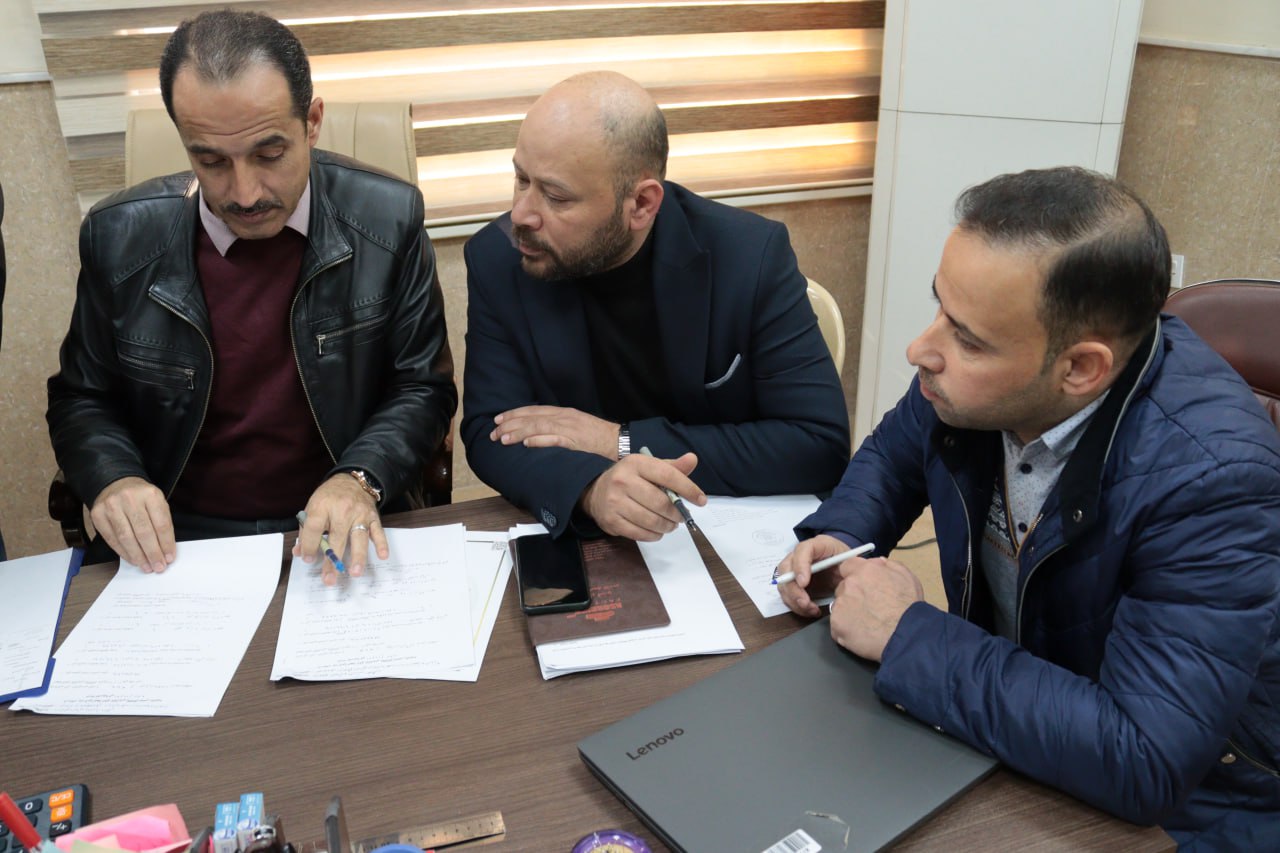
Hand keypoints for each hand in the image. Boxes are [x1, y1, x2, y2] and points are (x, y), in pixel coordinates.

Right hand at [90, 476, 175, 572]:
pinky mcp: (98, 515)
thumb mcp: (158, 502)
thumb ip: (162, 523)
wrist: (116, 483)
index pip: (161, 524)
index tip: (170, 558)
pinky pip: (112, 539)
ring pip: (126, 538)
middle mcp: (130, 498)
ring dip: (138, 556)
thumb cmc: (141, 497)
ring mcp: (111, 506)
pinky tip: (132, 559)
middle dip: (152, 553)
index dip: (166, 544)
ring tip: (146, 566)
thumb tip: (166, 551)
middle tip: (158, 567)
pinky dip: (123, 552)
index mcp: (150, 494)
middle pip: (143, 532)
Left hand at [293, 474, 386, 585]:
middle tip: (329, 579)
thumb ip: (306, 530)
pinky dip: (381, 544)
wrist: (353, 480)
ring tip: (355, 572)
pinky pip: (378, 532)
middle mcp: (342, 510)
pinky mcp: (373, 517)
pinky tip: (382, 556)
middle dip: (332, 560)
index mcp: (323, 506)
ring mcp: (360, 514)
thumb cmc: (330, 497)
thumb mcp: (313, 507)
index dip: (309, 545)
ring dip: (357, 556)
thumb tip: (301, 553)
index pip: (314, 528)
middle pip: (337, 537)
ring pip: (359, 537)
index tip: (307, 559)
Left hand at [490, 405, 618, 459]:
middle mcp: (565, 417)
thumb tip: (537, 433)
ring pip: (539, 427)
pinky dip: (540, 440)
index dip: (515, 414)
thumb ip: (558, 427)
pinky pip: (556, 440)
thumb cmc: (598, 439)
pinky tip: (527, 444)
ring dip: (519, 433)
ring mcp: (571, 429)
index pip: (534, 410)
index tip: (498, 419)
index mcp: (564, 413)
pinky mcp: (577, 442)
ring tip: (502, 439)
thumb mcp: (577, 427)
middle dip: (510, 424)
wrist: (621, 443)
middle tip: (493, 432)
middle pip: (532, 417)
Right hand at [580, 452, 704, 540]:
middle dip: (677, 513)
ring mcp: (614, 502)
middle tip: (682, 516)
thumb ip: (672, 467)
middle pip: (660, 503)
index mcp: (636, 463)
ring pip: (651, 521)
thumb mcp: (649, 467)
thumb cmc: (630, 478)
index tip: (701, 501)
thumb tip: (692, 459)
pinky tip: (657, 531)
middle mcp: (623, 480)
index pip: (668, 476)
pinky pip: (640, 533)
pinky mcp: (611, 521)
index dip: (688, 489)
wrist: (596, 491)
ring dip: (667, 526)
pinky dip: (654, 535)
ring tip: (671, 525)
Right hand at [775, 534, 851, 617]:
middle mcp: (800, 555)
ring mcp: (794, 569)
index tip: (804, 583)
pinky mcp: (794, 583)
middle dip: (793, 588)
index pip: (802, 550)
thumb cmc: (849, 564)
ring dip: (794, 600)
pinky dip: (797, 606)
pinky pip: (788, 595)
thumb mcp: (852, 562)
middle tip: (805, 602)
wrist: (846, 570)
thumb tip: (844, 577)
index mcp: (817, 545)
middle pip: (786, 568)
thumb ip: (848, 567)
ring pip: (784, 584)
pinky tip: (811, 610)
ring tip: (812, 609)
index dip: (800, 566)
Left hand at [828, 557, 923, 661]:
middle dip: (852, 595)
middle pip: (843, 587)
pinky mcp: (836, 624)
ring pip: (839, 606)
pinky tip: (861, 633)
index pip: (847, 566)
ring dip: (848, 612)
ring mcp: (841, 604)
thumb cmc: (909, 607)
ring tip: (866, 622)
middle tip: (868, 607)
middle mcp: (849, 584)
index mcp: (865, 570)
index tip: (862, 585)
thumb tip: (877, 562)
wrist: (906, 635)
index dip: (854, 575)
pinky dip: (845, 629)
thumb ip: (888, 566)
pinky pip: (837, 624)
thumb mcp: (906, 577)